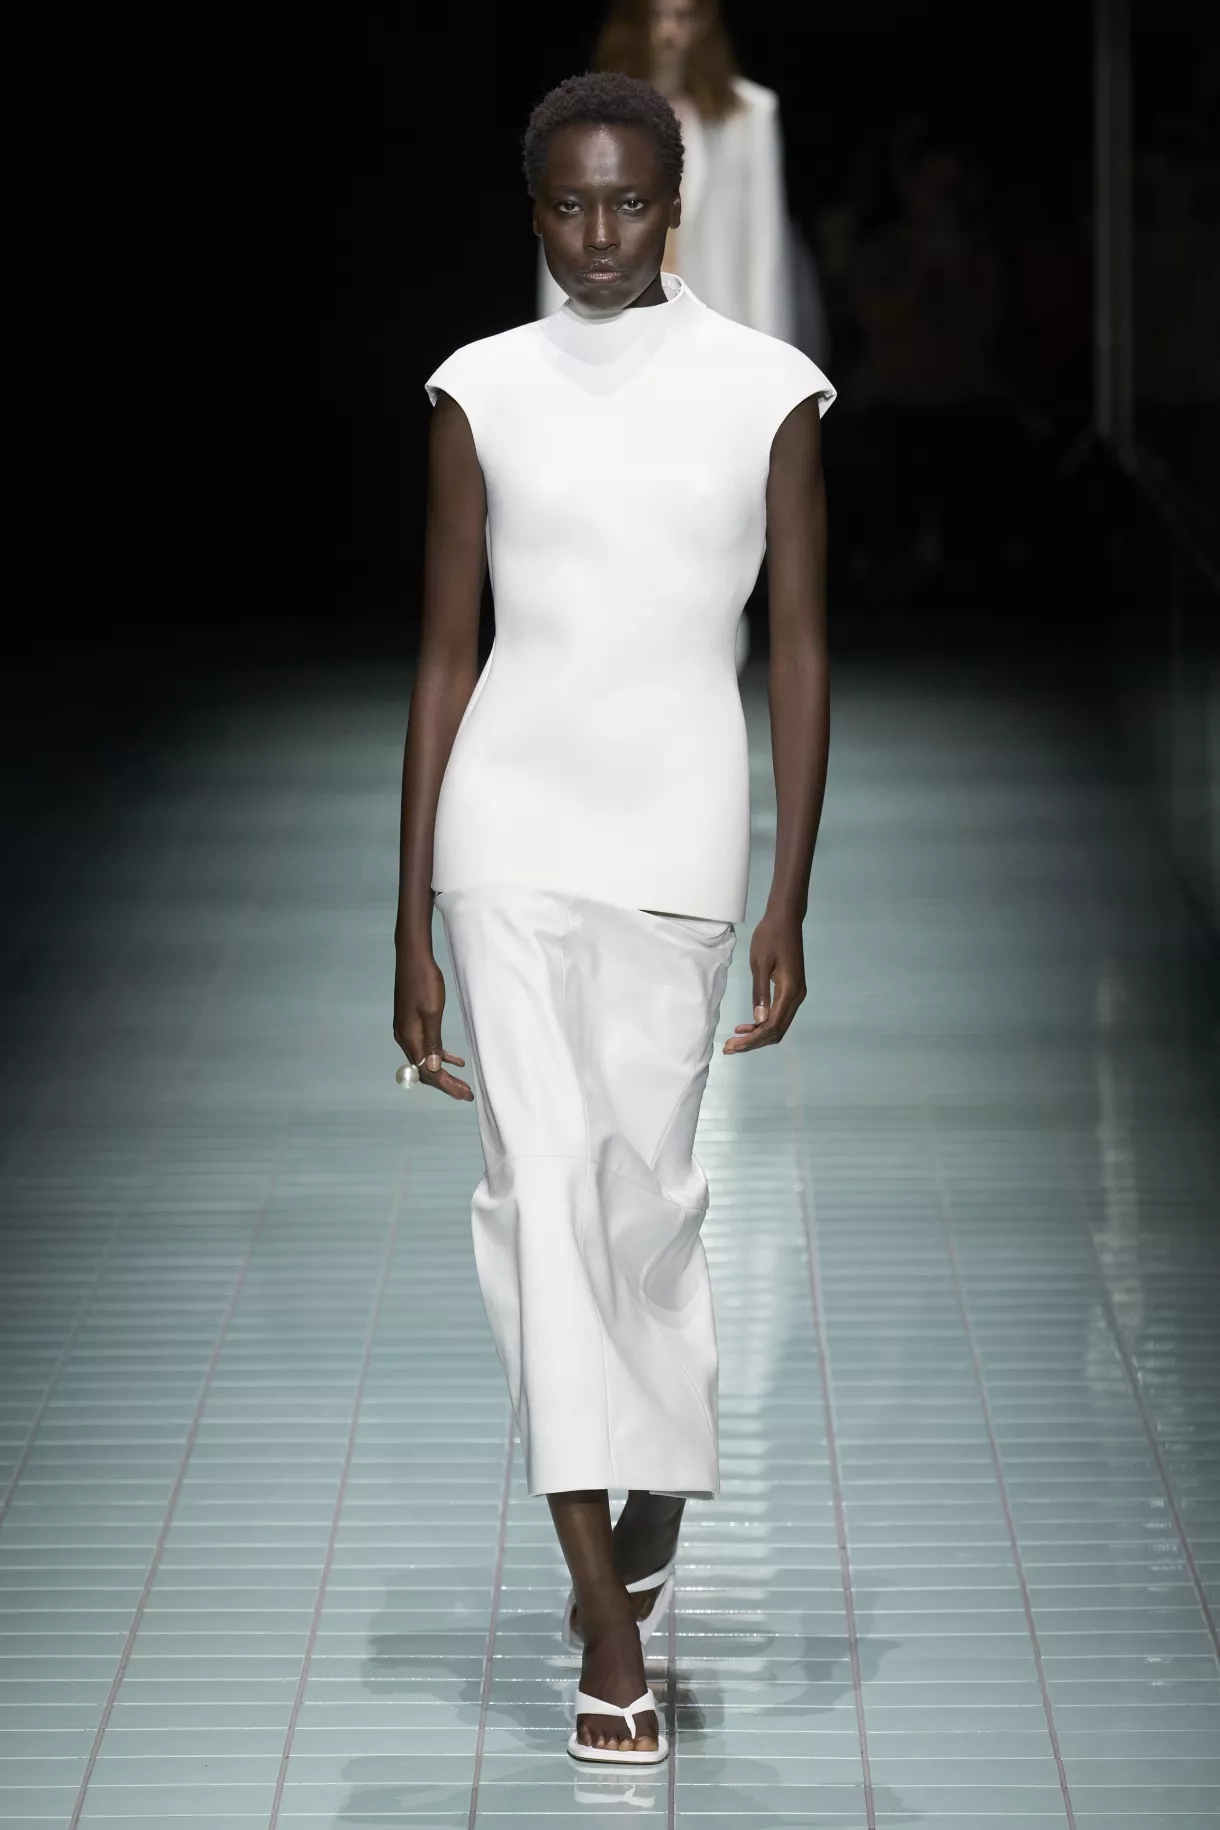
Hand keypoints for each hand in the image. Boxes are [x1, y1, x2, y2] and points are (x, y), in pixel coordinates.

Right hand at [393, 943, 473, 1099]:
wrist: (413, 958)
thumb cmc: (425, 982)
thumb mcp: (432, 1012)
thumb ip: (432, 1041)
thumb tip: (431, 1068)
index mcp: (409, 1037)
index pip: (426, 1071)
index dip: (445, 1085)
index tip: (463, 1095)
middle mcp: (405, 1038)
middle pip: (424, 1068)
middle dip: (445, 1083)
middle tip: (466, 1094)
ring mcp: (408, 1030)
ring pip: (425, 1058)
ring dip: (443, 1071)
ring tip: (462, 1082)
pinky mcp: (412, 1022)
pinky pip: (426, 1045)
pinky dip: (440, 1054)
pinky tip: (455, 1059)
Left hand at [723, 910, 805, 1053]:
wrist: (785, 919)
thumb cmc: (769, 937)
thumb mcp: (760, 964)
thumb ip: (759, 993)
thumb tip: (758, 1021)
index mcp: (789, 991)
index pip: (772, 1025)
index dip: (752, 1039)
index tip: (733, 1045)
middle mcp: (797, 997)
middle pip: (777, 1031)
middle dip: (754, 1042)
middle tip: (729, 1048)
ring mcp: (797, 994)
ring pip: (779, 1025)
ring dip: (758, 1035)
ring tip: (735, 1040)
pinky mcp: (792, 990)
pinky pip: (779, 1015)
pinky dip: (763, 1024)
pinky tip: (747, 1025)